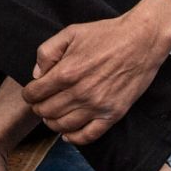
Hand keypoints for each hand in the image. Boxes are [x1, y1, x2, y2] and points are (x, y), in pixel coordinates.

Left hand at [24, 0, 170, 144]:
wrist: (141, 41)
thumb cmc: (106, 34)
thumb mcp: (71, 32)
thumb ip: (47, 52)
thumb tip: (37, 75)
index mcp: (66, 72)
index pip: (34, 94)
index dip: (29, 95)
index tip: (32, 93)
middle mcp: (79, 92)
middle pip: (46, 112)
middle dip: (39, 108)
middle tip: (41, 104)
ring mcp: (97, 106)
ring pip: (63, 126)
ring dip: (53, 123)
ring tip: (52, 117)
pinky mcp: (113, 114)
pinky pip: (88, 136)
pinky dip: (74, 138)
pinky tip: (68, 134)